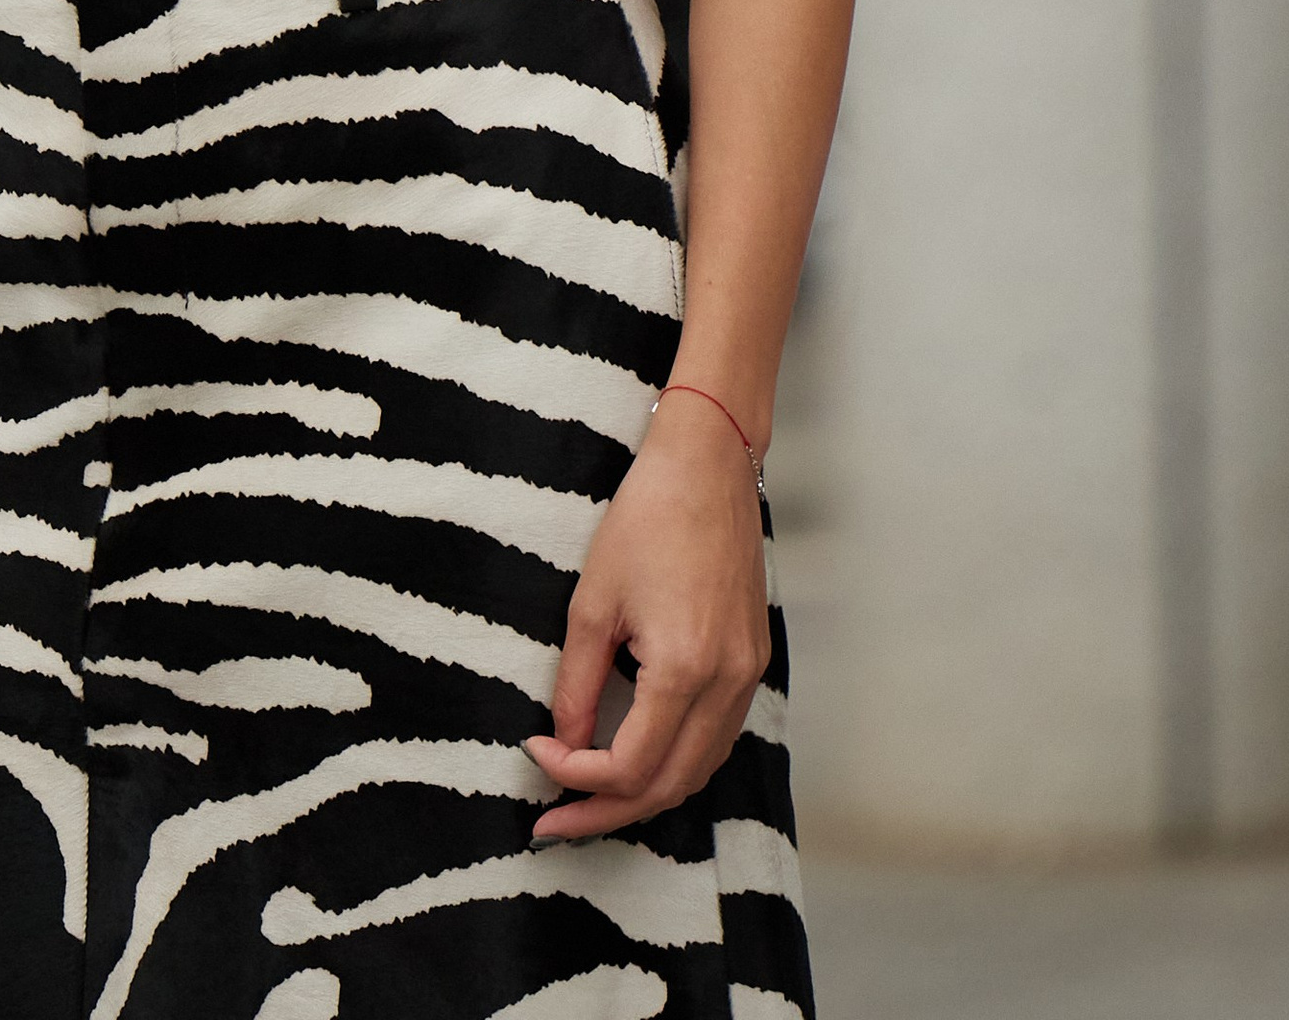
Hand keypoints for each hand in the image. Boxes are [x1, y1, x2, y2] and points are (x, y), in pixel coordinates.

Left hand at [527, 395, 769, 840]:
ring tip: (588, 801)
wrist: (709, 464)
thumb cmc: (648, 516)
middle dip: (605, 811)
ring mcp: (748, 677)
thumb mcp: (593, 602)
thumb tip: (562, 740)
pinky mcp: (754, 662)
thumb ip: (577, 682)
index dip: (574, 774)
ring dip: (643, 794)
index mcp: (685, 670)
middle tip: (552, 823)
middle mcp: (727, 685)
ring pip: (698, 772)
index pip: (628, 766)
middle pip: (668, 786)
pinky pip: (717, 740)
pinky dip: (676, 764)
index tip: (535, 751)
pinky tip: (638, 759)